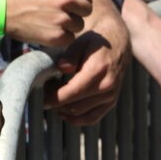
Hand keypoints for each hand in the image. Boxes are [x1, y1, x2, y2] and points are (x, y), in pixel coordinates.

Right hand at [5, 0, 95, 46]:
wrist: (2, 10)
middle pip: (88, 8)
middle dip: (77, 10)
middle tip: (63, 10)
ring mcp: (61, 19)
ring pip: (80, 24)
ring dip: (70, 24)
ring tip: (53, 20)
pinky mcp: (56, 36)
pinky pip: (70, 38)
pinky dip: (62, 36)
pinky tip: (49, 29)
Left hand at [45, 0, 129, 125]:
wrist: (118, 40)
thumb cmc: (95, 39)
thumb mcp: (81, 41)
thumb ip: (71, 55)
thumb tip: (61, 68)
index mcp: (98, 71)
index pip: (73, 92)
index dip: (55, 98)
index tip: (42, 97)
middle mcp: (107, 86)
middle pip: (76, 105)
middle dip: (57, 103)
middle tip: (45, 92)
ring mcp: (111, 96)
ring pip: (82, 114)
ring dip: (65, 110)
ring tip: (54, 98)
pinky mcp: (112, 101)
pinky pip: (93, 118)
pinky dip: (78, 120)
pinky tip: (64, 113)